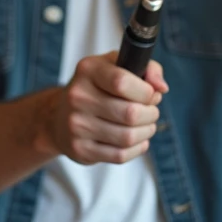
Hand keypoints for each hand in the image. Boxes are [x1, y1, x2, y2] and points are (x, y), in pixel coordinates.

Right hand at [49, 50, 167, 164]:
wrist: (59, 116)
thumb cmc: (97, 87)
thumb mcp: (116, 66)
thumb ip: (145, 68)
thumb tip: (161, 87)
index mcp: (88, 70)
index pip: (122, 82)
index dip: (146, 91)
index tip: (152, 94)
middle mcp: (78, 96)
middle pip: (130, 113)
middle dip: (151, 113)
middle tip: (152, 111)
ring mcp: (77, 125)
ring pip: (127, 136)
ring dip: (147, 132)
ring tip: (148, 125)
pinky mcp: (80, 149)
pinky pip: (119, 155)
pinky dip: (137, 148)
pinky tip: (139, 140)